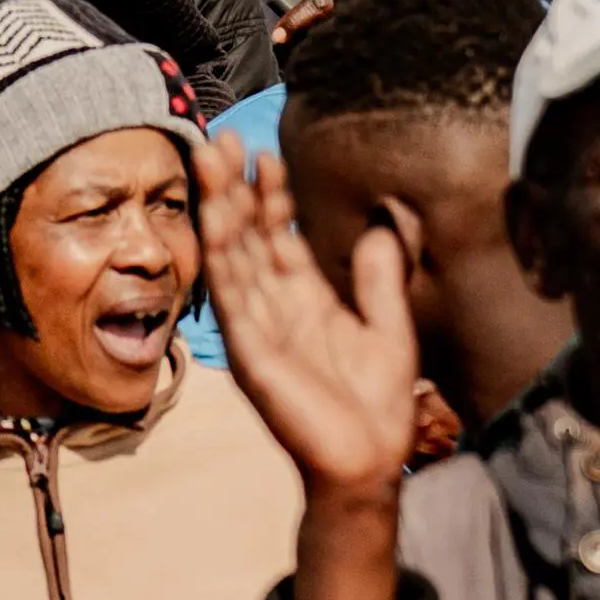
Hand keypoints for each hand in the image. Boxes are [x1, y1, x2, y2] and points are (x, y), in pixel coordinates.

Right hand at [197, 138, 425, 499]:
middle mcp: (275, 308)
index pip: (278, 235)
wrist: (370, 459)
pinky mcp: (252, 355)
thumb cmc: (377, 402)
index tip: (265, 152)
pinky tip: (217, 223)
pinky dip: (223, 259)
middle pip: (246, 237)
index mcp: (305, 299)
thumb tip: (381, 225)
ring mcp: (258, 330)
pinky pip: (232, 300)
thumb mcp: (389, 323)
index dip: (271, 194)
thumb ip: (380, 275)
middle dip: (233, 188)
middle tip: (220, 139)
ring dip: (219, 210)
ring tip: (210, 163)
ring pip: (231, 258)